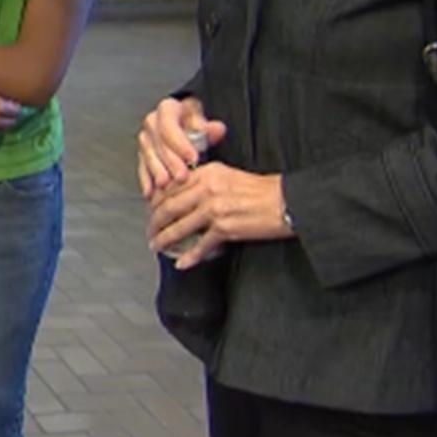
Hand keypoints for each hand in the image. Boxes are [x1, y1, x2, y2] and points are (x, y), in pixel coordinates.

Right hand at [138, 97, 228, 197]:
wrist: (185, 124)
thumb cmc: (194, 122)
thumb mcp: (204, 120)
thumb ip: (209, 127)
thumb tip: (216, 129)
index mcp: (167, 109)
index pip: (170, 125)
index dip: (180, 143)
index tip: (193, 157)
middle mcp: (153, 123)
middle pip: (158, 143)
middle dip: (170, 162)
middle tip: (182, 176)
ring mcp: (146, 139)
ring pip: (149, 156)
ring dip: (157, 172)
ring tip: (166, 185)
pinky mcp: (143, 154)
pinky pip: (142, 167)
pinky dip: (146, 180)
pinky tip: (151, 191)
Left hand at [147, 164, 291, 269]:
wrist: (288, 202)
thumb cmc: (263, 190)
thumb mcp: (229, 175)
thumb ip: (206, 181)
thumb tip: (185, 195)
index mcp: (208, 173)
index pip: (172, 186)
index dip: (157, 200)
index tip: (151, 209)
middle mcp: (207, 189)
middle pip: (170, 206)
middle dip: (155, 221)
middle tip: (149, 230)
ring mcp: (215, 209)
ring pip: (180, 226)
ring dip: (164, 238)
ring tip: (156, 245)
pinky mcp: (225, 228)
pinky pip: (201, 245)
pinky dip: (189, 256)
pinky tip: (181, 262)